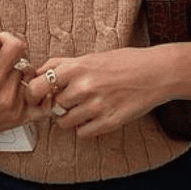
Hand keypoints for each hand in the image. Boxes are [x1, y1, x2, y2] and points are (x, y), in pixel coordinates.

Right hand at [0, 31, 46, 152]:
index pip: (17, 47)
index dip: (7, 39)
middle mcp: (7, 96)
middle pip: (23, 61)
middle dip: (10, 57)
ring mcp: (15, 110)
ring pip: (30, 77)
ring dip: (19, 72)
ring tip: (1, 76)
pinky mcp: (18, 120)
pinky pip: (42, 104)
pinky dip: (38, 94)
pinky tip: (24, 89)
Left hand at [24, 49, 169, 139]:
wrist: (156, 73)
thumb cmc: (125, 62)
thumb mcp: (91, 57)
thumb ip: (63, 64)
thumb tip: (37, 72)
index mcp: (77, 68)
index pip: (38, 85)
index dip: (34, 93)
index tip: (37, 95)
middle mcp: (84, 87)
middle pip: (52, 106)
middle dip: (57, 104)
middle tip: (68, 100)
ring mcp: (96, 106)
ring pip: (65, 122)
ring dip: (70, 117)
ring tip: (84, 107)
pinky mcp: (109, 122)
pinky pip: (82, 133)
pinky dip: (85, 128)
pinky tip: (94, 116)